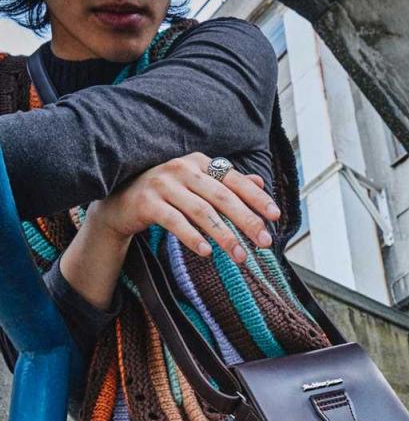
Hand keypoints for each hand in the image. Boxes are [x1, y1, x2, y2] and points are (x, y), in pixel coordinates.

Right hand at [88, 151, 280, 263]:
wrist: (121, 201)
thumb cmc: (166, 194)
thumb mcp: (198, 185)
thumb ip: (227, 183)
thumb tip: (260, 180)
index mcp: (200, 163)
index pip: (235, 181)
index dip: (257, 198)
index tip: (275, 216)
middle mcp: (183, 169)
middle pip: (222, 197)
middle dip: (246, 220)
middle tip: (264, 242)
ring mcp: (164, 184)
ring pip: (201, 211)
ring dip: (224, 235)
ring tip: (240, 257)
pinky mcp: (147, 203)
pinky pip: (175, 222)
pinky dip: (192, 237)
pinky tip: (207, 252)